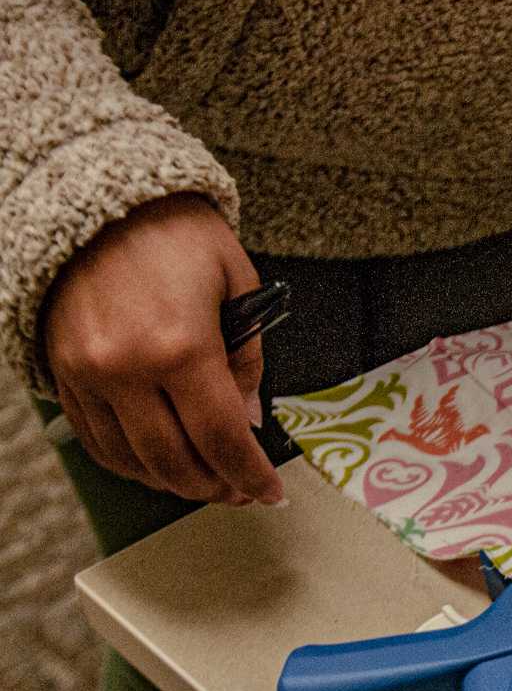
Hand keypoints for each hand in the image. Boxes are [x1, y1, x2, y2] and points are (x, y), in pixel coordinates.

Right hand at [43, 195, 281, 504]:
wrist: (97, 199)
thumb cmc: (176, 235)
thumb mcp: (237, 285)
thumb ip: (247, 360)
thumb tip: (248, 422)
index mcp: (181, 346)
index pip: (222, 437)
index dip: (251, 474)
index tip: (271, 492)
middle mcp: (126, 368)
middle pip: (174, 460)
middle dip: (215, 487)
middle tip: (243, 492)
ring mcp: (86, 374)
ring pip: (131, 459)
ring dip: (174, 482)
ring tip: (208, 481)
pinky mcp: (61, 372)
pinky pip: (95, 439)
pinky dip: (131, 462)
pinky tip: (160, 463)